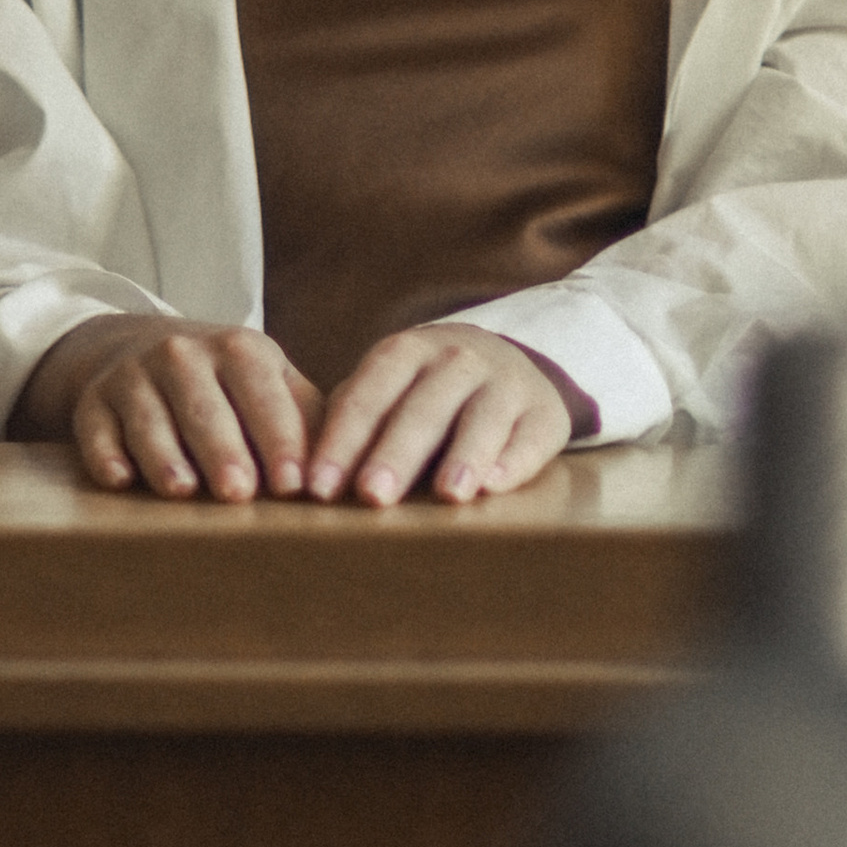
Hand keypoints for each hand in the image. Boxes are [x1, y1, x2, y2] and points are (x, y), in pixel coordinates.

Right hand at [15, 313, 322, 502]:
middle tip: (239, 492)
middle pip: (205, 406)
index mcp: (240, 349)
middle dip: (223, 449)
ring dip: (165, 453)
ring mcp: (134, 375)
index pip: (264, 394)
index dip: (280, 440)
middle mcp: (183, 353)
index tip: (295, 485)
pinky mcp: (94, 400)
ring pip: (150, 416)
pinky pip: (96, 427)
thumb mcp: (272, 384)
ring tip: (182, 490)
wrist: (141, 349)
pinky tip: (118, 478)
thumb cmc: (230, 386)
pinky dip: (105, 452)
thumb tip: (347, 471)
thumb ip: (309, 421)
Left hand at [307, 326, 578, 507]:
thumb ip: (351, 421)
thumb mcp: (389, 389)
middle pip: (423, 408)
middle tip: (371, 494)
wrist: (509, 360)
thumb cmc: (426, 389)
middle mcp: (457, 360)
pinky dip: (514, 461)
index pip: (369, 394)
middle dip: (396, 452)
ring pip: (482, 418)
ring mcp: (505, 382)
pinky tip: (495, 485)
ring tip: (447, 494)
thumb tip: (301, 474)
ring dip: (464, 454)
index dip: (343, 440)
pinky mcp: (545, 412)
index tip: (318, 487)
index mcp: (407, 352)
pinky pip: (531, 436)